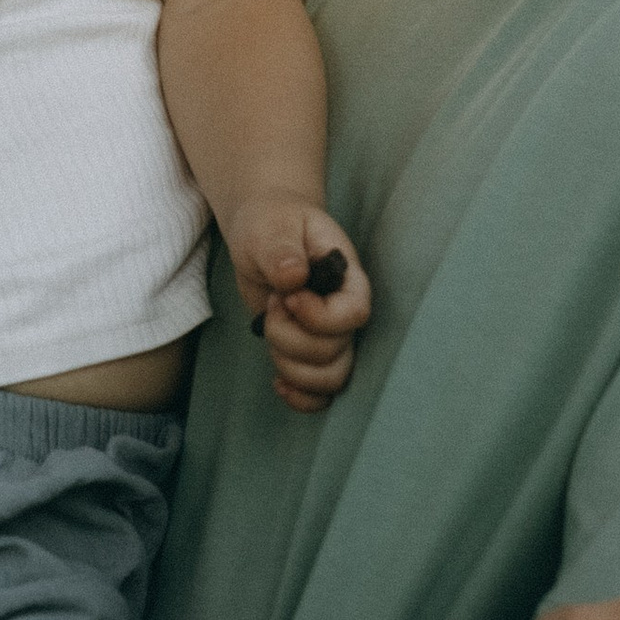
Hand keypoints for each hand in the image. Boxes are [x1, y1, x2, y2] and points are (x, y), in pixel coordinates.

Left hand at [229, 200, 371, 408]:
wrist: (264, 231)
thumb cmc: (272, 222)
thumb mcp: (271, 226)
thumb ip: (281, 250)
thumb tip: (294, 276)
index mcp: (348, 277)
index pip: (355, 314)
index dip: (319, 316)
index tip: (288, 296)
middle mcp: (344, 311)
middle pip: (336, 353)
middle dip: (290, 337)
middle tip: (273, 302)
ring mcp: (328, 336)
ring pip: (329, 379)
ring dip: (289, 365)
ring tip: (269, 329)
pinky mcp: (308, 352)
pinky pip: (321, 394)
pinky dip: (300, 397)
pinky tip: (278, 383)